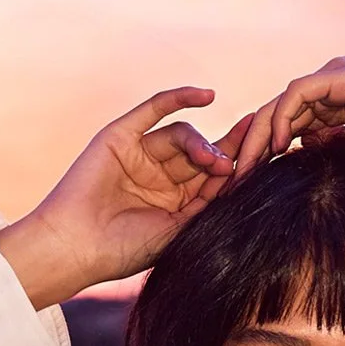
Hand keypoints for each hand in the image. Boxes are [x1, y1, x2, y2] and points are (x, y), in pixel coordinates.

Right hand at [0, 88, 253, 309]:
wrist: (77, 247)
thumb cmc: (125, 249)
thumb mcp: (179, 229)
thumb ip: (208, 203)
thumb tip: (242, 177)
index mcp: (173, 204)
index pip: (211, 178)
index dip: (237, 166)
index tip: (267, 156)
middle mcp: (158, 177)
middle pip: (201, 153)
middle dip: (225, 151)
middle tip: (248, 151)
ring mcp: (139, 155)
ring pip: (181, 136)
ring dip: (202, 144)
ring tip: (214, 160)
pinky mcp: (120, 136)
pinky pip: (153, 110)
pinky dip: (179, 98)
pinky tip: (207, 96)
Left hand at [233, 57, 344, 181]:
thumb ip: (326, 154)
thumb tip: (297, 154)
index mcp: (338, 105)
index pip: (287, 126)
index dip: (263, 153)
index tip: (246, 186)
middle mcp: (335, 86)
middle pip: (278, 114)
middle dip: (252, 147)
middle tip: (233, 180)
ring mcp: (338, 77)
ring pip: (281, 104)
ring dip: (258, 137)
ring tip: (246, 170)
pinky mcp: (342, 75)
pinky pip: (297, 94)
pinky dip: (281, 119)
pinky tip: (274, 148)